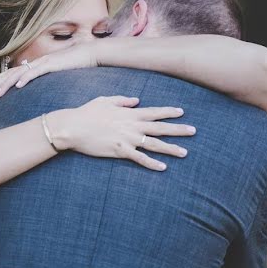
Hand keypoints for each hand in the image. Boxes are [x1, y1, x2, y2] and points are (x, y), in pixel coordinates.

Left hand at [0, 43, 96, 97]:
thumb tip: (37, 93)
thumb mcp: (56, 77)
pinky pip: (36, 71)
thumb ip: (45, 82)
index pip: (12, 74)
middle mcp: (35, 63)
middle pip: (11, 73)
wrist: (89, 55)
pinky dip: (26, 78)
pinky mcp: (52, 64)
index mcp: (34, 66)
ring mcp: (43, 62)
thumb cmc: (74, 67)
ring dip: (7, 84)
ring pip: (20, 73)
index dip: (0, 82)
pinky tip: (19, 86)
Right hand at [47, 96, 195, 170]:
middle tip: (193, 131)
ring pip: (154, 144)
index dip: (168, 112)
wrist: (72, 127)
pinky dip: (152, 163)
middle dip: (178, 129)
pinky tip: (163, 168)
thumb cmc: (86, 112)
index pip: (154, 112)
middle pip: (160, 128)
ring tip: (185, 152)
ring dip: (171, 148)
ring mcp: (127, 139)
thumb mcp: (105, 100)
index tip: (182, 112)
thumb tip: (137, 100)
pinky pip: (139, 158)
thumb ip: (122, 100)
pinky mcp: (119, 151)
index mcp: (129, 113)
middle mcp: (132, 126)